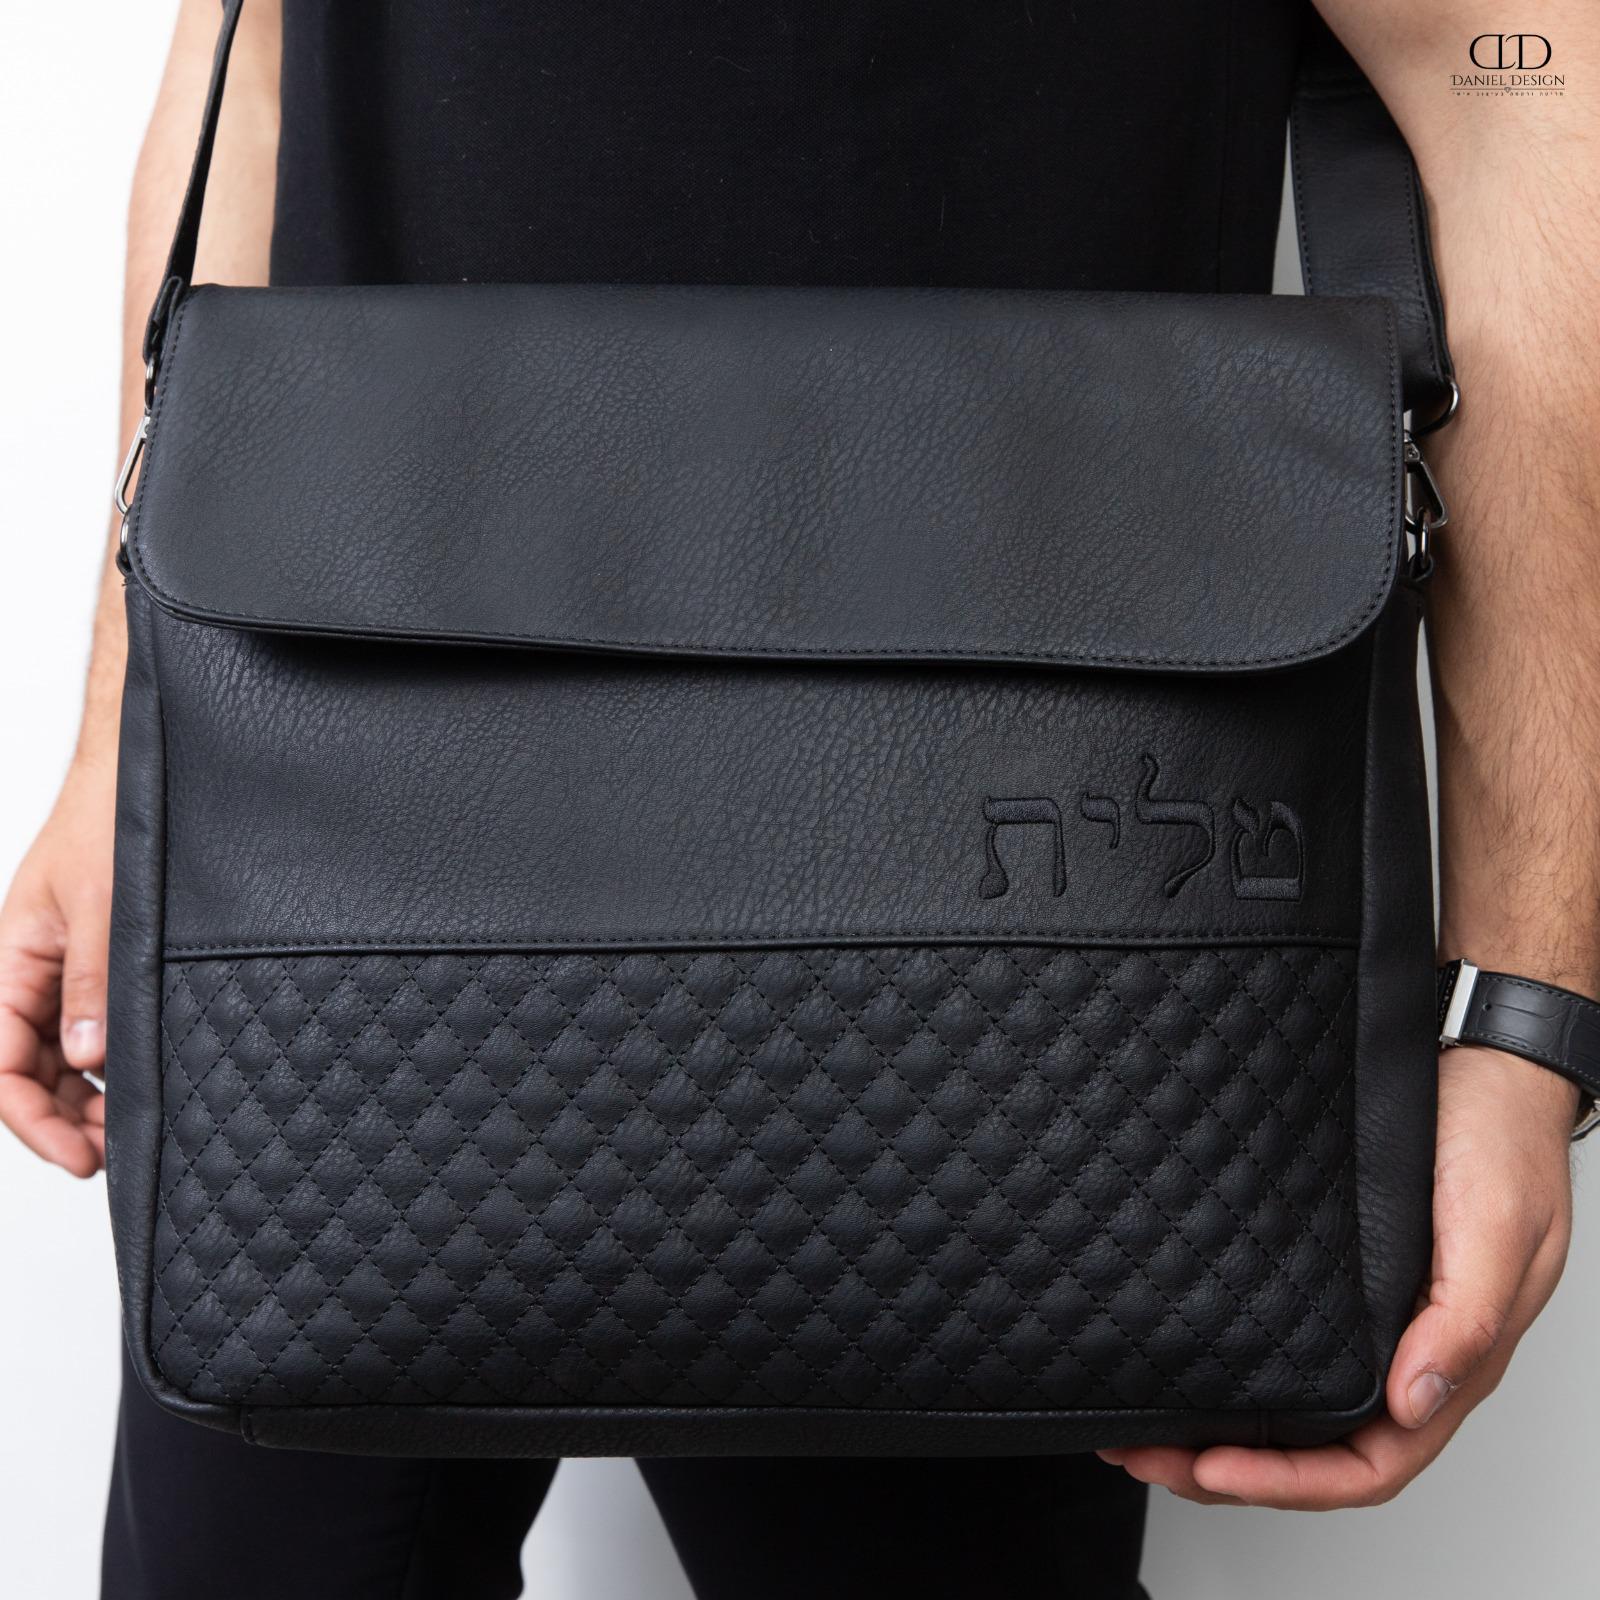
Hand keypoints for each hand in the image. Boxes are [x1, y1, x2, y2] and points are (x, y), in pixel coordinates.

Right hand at [0, 761, 116, 1177]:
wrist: (130, 776)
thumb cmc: (104, 824)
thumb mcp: (100, 907)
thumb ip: (90, 982)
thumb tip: (86, 1058)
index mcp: (6, 963)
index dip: (31, 1119)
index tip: (76, 1154)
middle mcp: (25, 975)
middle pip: (24, 1073)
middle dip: (61, 1120)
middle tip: (111, 1153)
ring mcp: (55, 973)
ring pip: (54, 1059)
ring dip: (82, 1100)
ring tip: (126, 1129)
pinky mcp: (89, 967)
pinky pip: (83, 1030)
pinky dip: (103, 1065)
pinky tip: (132, 1084)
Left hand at [1099, 1045, 1576, 1508]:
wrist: (1491, 1073)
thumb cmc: (1506, 1146)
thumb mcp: (1497, 1231)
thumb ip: (1463, 1322)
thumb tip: (1413, 1402)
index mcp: (1446, 1359)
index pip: (1367, 1464)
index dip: (1286, 1482)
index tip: (1210, 1471)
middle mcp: (1404, 1350)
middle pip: (1315, 1449)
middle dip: (1227, 1470)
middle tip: (1141, 1453)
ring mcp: (1369, 1317)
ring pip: (1292, 1404)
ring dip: (1218, 1428)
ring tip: (1141, 1426)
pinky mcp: (1340, 1275)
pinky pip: (1284, 1341)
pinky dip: (1231, 1362)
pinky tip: (1182, 1350)